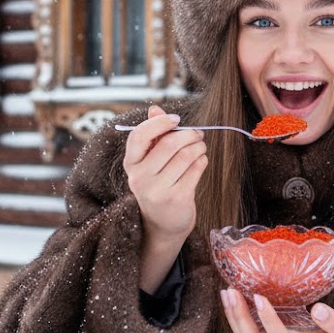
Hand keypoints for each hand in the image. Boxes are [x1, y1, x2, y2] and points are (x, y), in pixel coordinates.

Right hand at [123, 105, 207, 278]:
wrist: (162, 224)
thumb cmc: (158, 185)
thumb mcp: (150, 162)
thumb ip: (153, 135)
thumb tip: (155, 108)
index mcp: (131, 164)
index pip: (139, 136)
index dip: (159, 123)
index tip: (175, 119)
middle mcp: (140, 178)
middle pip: (170, 143)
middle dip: (189, 134)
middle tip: (198, 134)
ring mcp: (158, 190)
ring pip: (186, 155)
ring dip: (199, 147)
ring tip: (200, 147)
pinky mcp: (177, 198)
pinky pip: (196, 169)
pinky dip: (202, 160)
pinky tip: (200, 161)